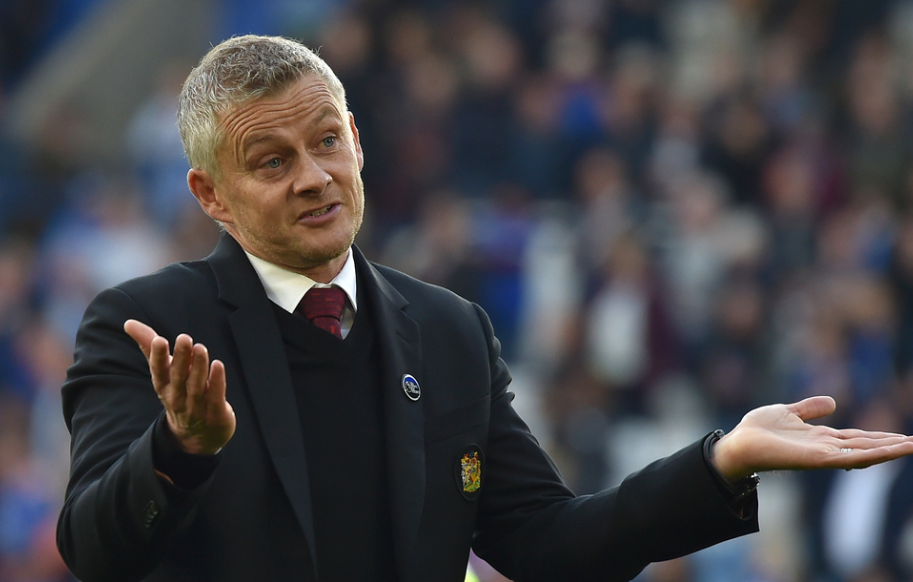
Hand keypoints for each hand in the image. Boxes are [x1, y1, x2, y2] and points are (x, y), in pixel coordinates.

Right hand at [124, 319, 234, 454]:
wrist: (197, 435)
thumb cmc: (178, 392)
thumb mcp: (163, 371)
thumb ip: (149, 346)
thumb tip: (128, 323)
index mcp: (164, 386)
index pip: (158, 371)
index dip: (158, 357)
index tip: (159, 340)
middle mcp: (178, 397)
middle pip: (178, 377)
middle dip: (181, 357)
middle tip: (184, 338)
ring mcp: (197, 406)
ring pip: (197, 386)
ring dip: (199, 366)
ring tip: (201, 348)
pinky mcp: (216, 412)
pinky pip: (216, 396)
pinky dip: (217, 381)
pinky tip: (218, 365)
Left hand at [712, 396, 912, 480]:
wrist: (738, 443)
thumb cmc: (757, 430)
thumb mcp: (787, 412)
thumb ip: (809, 408)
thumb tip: (833, 402)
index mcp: (820, 438)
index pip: (857, 438)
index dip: (880, 436)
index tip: (903, 435)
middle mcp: (826, 448)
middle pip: (866, 446)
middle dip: (892, 444)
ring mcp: (824, 455)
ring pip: (865, 453)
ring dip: (891, 449)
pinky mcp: (819, 459)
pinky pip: (852, 457)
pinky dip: (875, 454)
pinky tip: (893, 450)